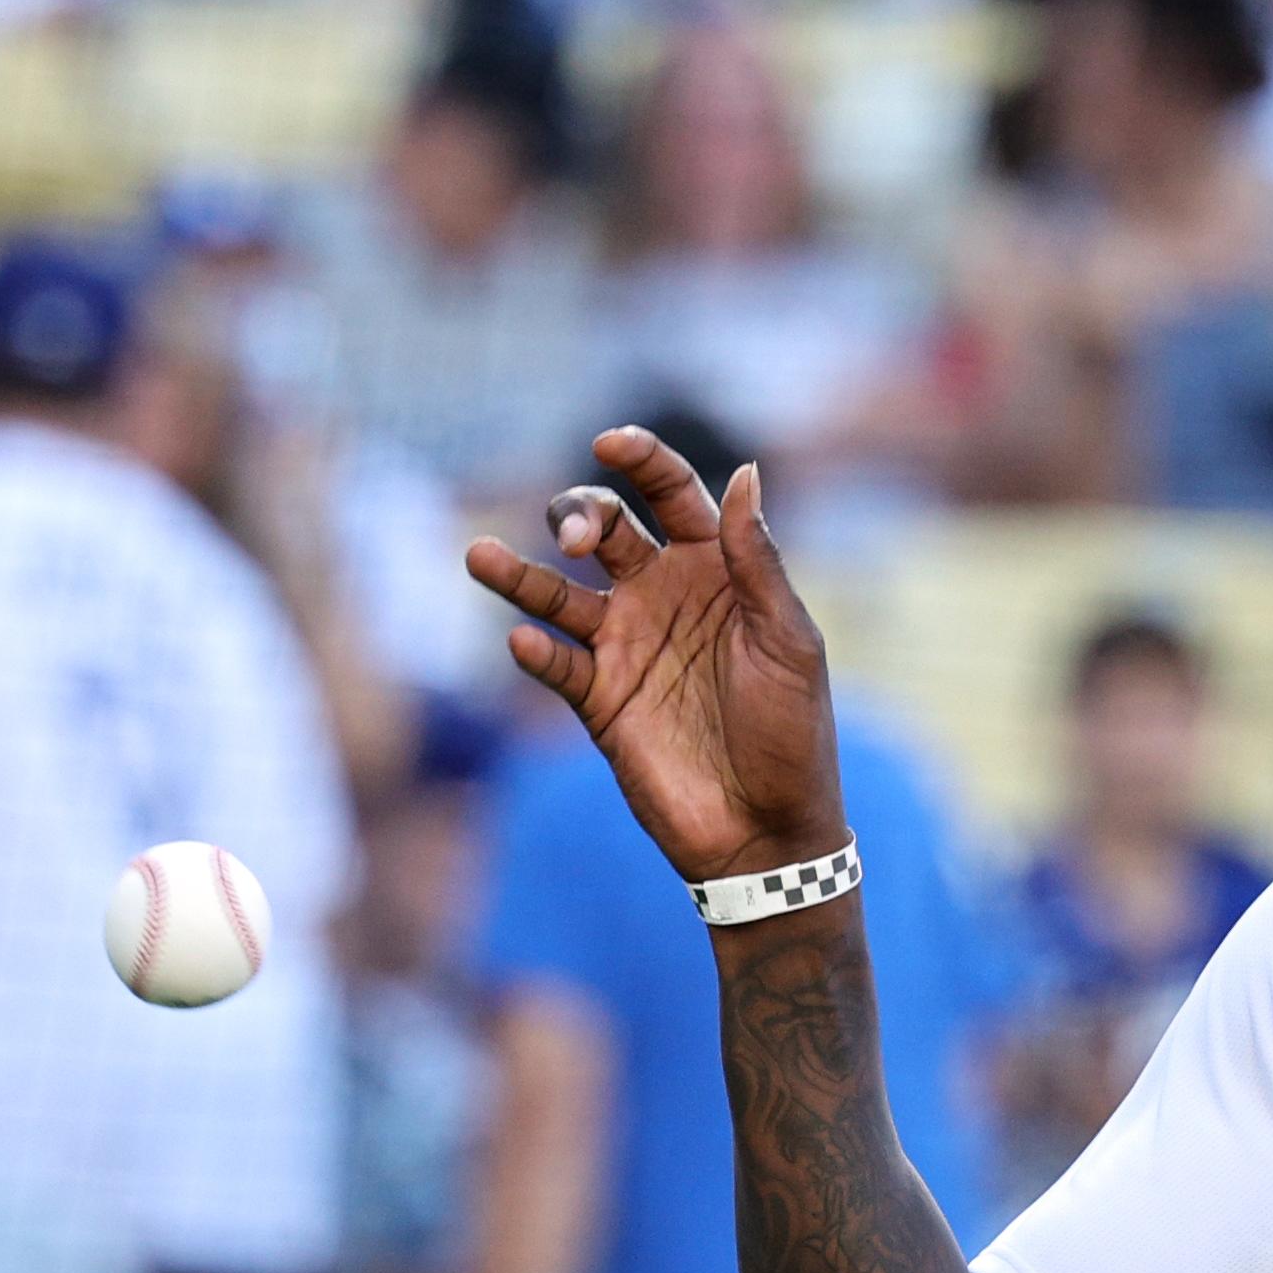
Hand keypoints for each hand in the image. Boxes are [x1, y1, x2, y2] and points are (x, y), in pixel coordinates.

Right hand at [462, 430, 845, 883]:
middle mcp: (664, 596)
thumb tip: (745, 471)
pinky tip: (525, 644)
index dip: (641, 459)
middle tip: (579, 540)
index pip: (672, 494)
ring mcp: (625, 645)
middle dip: (580, 516)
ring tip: (479, 557)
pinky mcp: (597, 699)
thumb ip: (758, 562)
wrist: (767, 830)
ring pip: (554, 592)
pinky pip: (553, 662)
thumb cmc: (793, 733)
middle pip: (604, 528)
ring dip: (516, 573)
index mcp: (718, 571)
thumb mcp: (788, 642)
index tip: (611, 442)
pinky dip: (535, 650)